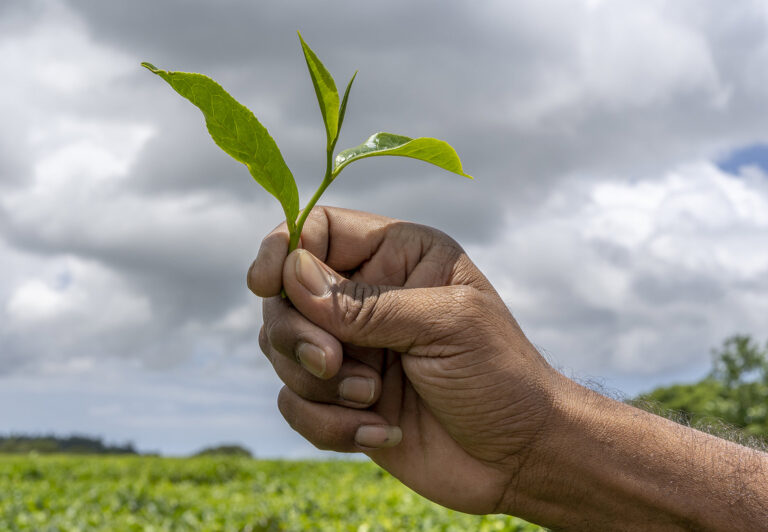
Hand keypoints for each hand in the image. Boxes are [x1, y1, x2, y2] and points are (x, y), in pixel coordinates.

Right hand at [248, 206, 561, 513]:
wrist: (518, 456)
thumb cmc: (500, 377)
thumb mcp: (445, 325)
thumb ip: (366, 304)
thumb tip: (292, 276)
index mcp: (399, 257)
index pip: (320, 229)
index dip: (284, 248)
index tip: (265, 283)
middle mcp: (368, 296)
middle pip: (286, 293)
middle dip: (298, 333)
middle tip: (334, 363)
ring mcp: (352, 347)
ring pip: (282, 349)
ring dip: (320, 385)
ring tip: (373, 399)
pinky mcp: (342, 398)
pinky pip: (295, 403)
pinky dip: (329, 424)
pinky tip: (382, 432)